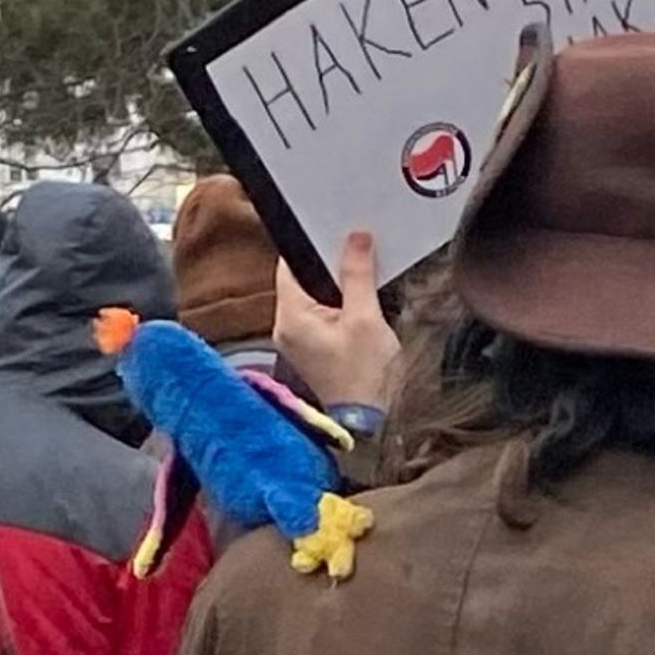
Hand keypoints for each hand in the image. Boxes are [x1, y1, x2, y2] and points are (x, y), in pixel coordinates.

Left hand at [275, 232, 400, 409]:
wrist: (369, 421)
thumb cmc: (364, 376)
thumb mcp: (366, 317)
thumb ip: (358, 274)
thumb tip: (355, 238)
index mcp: (290, 317)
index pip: (289, 265)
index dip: (312, 245)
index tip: (335, 233)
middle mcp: (286, 328)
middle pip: (301, 280)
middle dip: (328, 266)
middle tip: (357, 254)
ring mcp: (297, 340)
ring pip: (312, 297)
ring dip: (335, 286)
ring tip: (362, 280)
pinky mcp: (311, 350)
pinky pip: (319, 315)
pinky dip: (337, 306)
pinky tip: (359, 307)